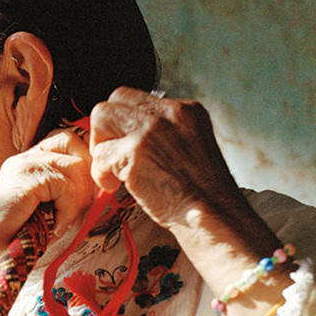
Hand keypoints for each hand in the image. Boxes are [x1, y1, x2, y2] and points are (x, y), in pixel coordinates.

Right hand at [0, 128, 96, 255]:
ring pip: (75, 168)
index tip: (82, 195)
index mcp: (30, 159)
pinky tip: (53, 226)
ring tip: (61, 220)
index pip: (67, 140)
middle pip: (74, 146)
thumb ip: (66, 192)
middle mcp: (28, 156)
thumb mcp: (45, 207)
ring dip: (76, 200)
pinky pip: (66, 187)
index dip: (82, 163)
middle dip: (84, 178)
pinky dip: (67, 211)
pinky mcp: (29, 178)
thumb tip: (97, 189)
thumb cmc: (15, 233)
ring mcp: (26, 164)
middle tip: (76, 208)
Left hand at [87, 87, 242, 231]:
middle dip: (107, 127)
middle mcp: (169, 113)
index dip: (126, 121)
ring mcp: (150, 130)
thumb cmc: (203, 195)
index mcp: (187, 110)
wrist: (214, 216)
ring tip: (112, 172)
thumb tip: (132, 136)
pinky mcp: (134, 152)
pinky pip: (100, 155)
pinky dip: (101, 173)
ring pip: (102, 117)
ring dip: (101, 146)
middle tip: (111, 154)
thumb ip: (166, 135)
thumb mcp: (192, 148)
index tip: (124, 141)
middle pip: (117, 99)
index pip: (141, 99)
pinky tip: (113, 186)